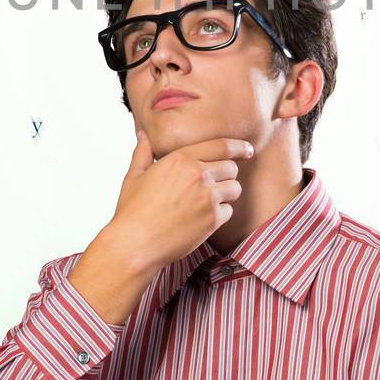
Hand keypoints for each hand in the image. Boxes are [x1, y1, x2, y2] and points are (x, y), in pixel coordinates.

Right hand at [106, 130, 252, 271]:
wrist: (135, 244)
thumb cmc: (132, 211)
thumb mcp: (134, 176)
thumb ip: (143, 152)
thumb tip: (143, 135)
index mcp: (181, 158)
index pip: (222, 146)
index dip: (239, 147)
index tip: (247, 149)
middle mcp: (198, 174)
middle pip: (232, 167)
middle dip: (227, 174)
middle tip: (214, 184)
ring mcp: (208, 197)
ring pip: (234, 188)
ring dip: (226, 194)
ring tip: (207, 202)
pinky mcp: (213, 219)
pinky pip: (229, 211)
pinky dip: (220, 215)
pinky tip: (201, 219)